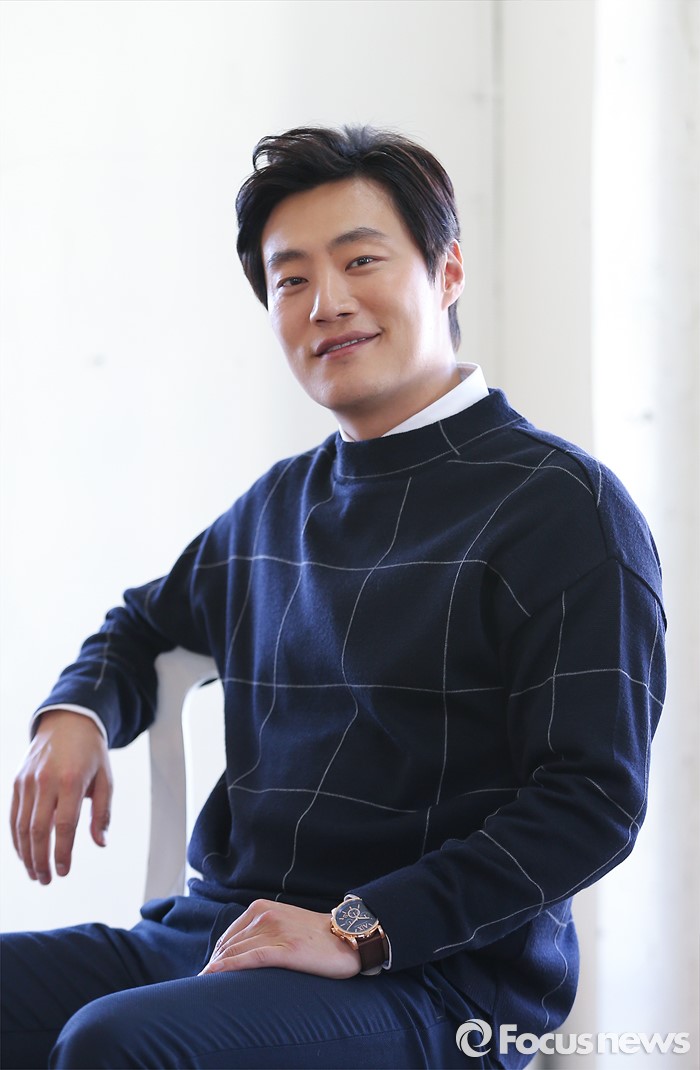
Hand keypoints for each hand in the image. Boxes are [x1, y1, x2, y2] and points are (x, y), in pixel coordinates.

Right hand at [10, 710, 112, 883]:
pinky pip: (13, 816)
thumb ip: (102, 812)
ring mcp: (28, 781)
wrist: (68, 722)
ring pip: (21, 826)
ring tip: (35, 874)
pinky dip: (17, 838)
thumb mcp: (106, 778)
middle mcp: (45, 781)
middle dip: (41, 860)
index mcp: (71, 780)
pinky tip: (24, 854)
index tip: (64, 871)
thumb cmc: (91, 753)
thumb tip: (100, 843)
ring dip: (26, 854)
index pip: (64, 825)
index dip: (62, 852)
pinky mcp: (17, 782)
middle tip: (47, 880)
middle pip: (38, 830)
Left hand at [199, 899, 361, 978]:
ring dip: (217, 970)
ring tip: (207, 987)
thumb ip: (260, 931)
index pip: (228, 936)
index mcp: (261, 908)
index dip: (216, 957)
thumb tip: (236, 951)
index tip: (208, 974)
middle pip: (228, 945)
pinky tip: (214, 975)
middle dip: (214, 966)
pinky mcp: (287, 950)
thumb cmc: (315, 936)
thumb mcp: (283, 923)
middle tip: (205, 986)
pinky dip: (229, 968)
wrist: (349, 937)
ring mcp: (276, 931)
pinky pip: (250, 958)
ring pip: (235, 952)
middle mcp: (266, 915)